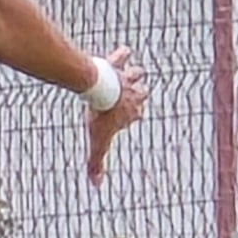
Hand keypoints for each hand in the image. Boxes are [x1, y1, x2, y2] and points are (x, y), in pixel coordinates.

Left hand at [83, 50, 144, 183]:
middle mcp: (134, 95)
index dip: (129, 118)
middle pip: (142, 93)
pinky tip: (121, 52)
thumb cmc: (100, 115)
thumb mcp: (98, 141)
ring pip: (137, 73)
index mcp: (131, 113)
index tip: (122, 121)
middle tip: (127, 94)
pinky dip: (122, 54)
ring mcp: (126, 79)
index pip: (135, 116)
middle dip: (137, 94)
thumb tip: (96, 185)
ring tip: (127, 74)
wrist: (99, 91)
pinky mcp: (116, 64)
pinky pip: (122, 55)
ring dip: (133, 74)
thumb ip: (97, 162)